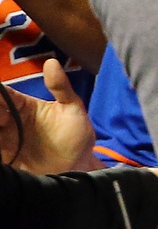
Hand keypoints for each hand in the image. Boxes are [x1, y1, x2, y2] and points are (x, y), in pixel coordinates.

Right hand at [0, 59, 93, 173]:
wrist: (79, 167)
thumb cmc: (76, 134)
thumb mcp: (72, 109)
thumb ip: (61, 87)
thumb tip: (51, 62)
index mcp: (22, 106)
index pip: (1, 95)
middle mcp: (8, 122)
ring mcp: (4, 140)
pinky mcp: (4, 158)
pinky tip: (0, 145)